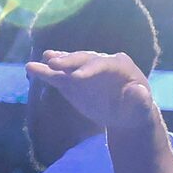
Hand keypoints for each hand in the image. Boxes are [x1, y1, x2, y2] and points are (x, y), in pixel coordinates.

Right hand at [26, 48, 159, 139]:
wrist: (124, 114)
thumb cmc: (135, 109)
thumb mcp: (141, 107)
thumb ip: (140, 100)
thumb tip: (137, 91)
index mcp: (119, 65)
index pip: (103, 63)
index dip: (89, 69)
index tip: (76, 78)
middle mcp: (99, 62)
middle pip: (83, 59)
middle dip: (70, 62)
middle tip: (54, 64)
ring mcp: (84, 70)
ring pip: (69, 64)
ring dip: (56, 62)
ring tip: (43, 61)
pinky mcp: (72, 81)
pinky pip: (58, 76)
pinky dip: (45, 72)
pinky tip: (31, 67)